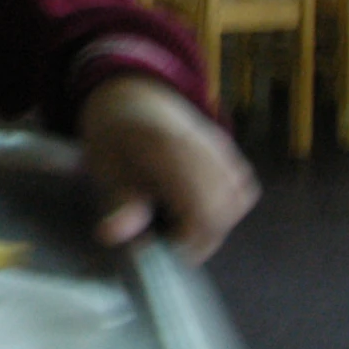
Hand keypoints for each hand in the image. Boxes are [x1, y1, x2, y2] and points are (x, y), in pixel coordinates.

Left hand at [76, 76, 258, 263]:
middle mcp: (202, 146)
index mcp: (167, 150)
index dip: (189, 242)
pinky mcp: (229, 150)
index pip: (202, 211)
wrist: (132, 96)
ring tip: (181, 225)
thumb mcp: (106, 169)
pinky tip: (196, 205)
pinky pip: (242, 187)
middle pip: (225, 210)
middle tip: (171, 244)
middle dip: (202, 238)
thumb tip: (112, 236)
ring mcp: (220, 146)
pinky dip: (226, 205)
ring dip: (216, 224)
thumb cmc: (114, 136)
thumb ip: (121, 203)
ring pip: (238, 201)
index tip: (164, 252)